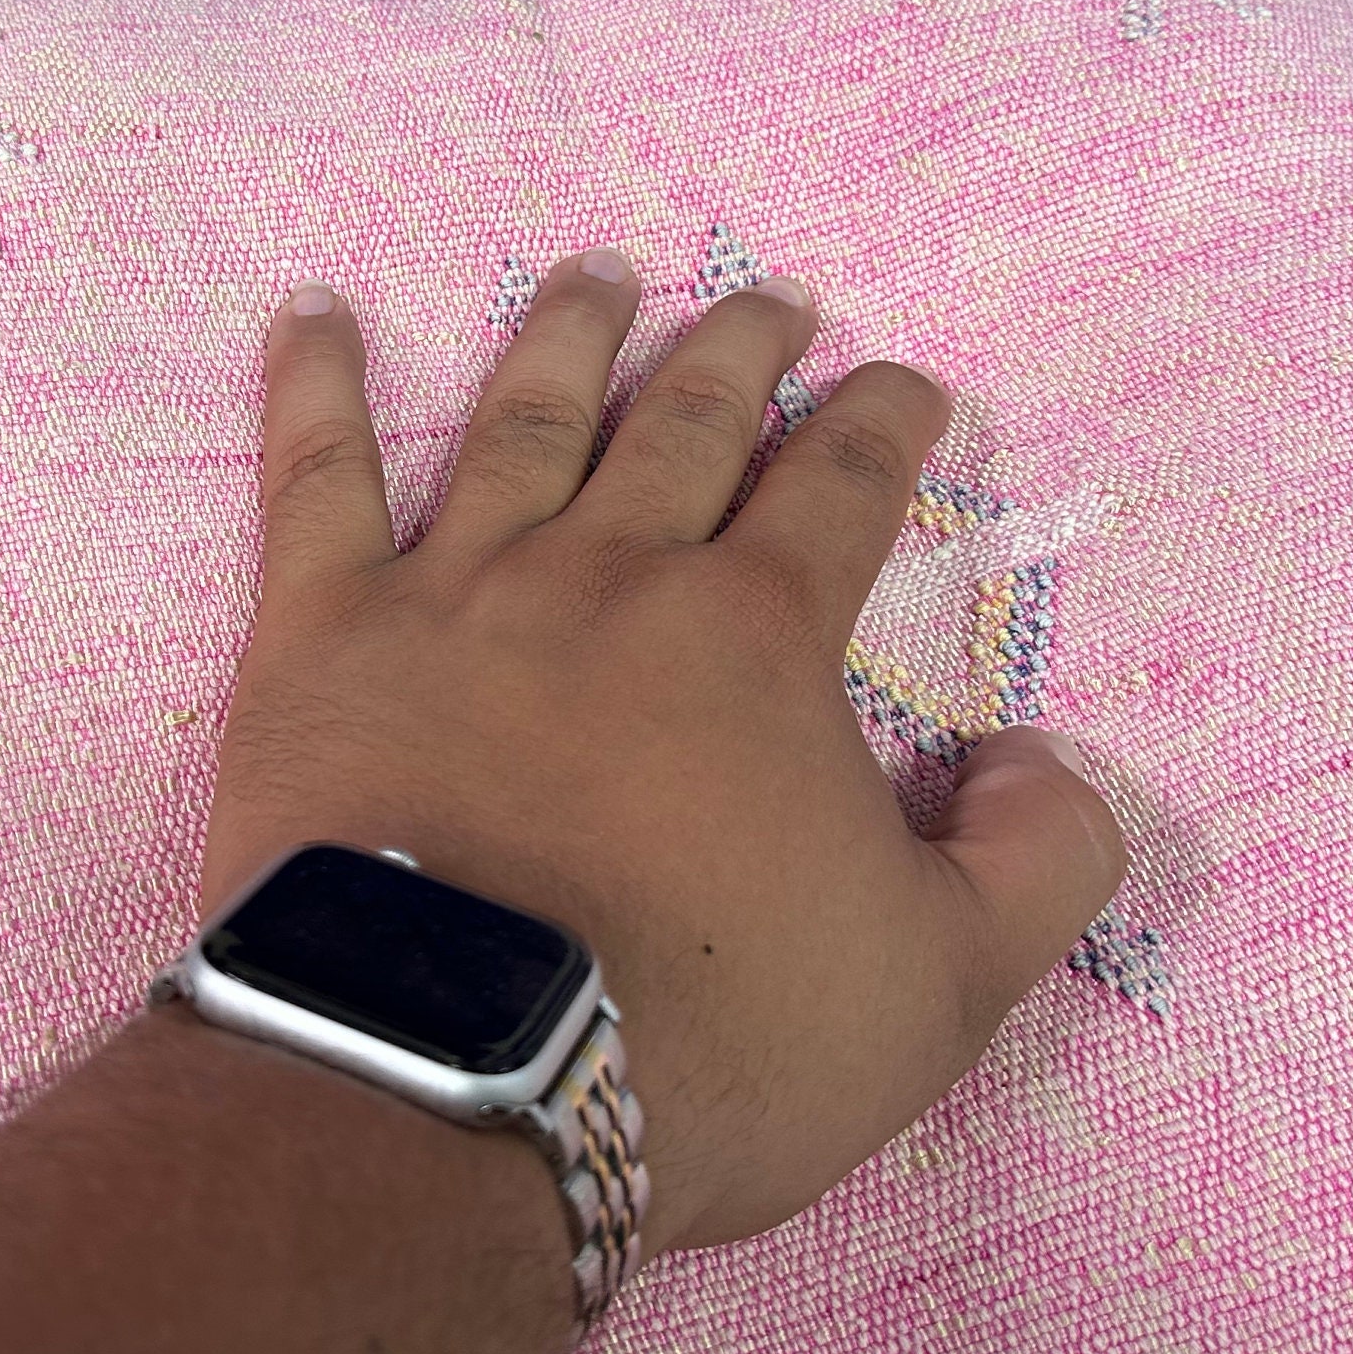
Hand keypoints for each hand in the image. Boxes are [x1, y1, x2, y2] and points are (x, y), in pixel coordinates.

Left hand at [205, 251, 1125, 1254]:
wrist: (457, 1079)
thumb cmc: (708, 1037)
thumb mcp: (946, 983)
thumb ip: (1036, 857)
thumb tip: (1040, 757)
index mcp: (760, 635)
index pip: (844, 486)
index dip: (885, 423)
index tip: (905, 383)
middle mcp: (613, 574)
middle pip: (690, 424)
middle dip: (743, 351)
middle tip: (770, 298)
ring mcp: (458, 590)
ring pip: (525, 420)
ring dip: (570, 336)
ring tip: (598, 274)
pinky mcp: (321, 635)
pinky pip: (313, 479)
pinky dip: (313, 385)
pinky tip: (312, 313)